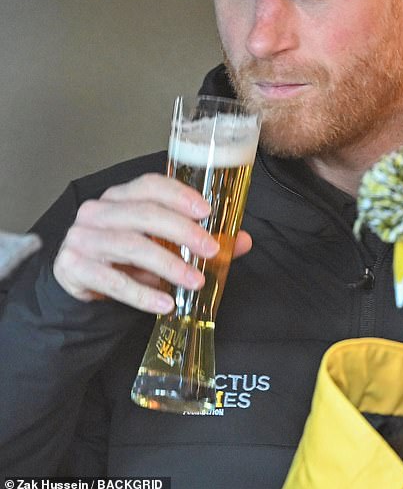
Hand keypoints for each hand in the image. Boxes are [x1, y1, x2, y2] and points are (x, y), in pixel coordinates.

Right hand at [53, 173, 251, 312]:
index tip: (207, 211)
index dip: (179, 195)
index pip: (150, 185)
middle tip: (212, 251)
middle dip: (183, 232)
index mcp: (120, 196)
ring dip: (168, 264)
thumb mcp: (160, 245)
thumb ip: (199, 240)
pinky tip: (166, 303)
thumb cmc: (125, 258)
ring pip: (131, 245)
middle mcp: (98, 211)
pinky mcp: (72, 267)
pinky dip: (142, 294)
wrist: (81, 283)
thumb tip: (242, 241)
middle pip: (145, 214)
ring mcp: (82, 237)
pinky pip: (112, 281)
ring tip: (195, 281)